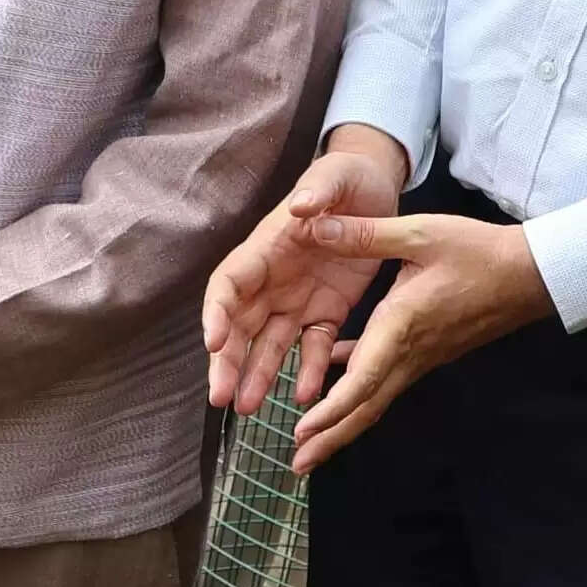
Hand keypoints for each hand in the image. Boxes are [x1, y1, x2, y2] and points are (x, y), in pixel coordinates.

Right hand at [202, 128, 406, 414]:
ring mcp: (297, 299)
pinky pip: (314, 348)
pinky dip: (310, 371)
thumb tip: (300, 206)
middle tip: (220, 397)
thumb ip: (317, 190)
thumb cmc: (346, 178)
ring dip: (257, 375)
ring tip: (249, 409)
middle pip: (239, 325)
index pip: (229, 284)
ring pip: (270, 345)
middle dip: (227, 361)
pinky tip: (306, 397)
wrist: (375, 190)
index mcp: (266, 248)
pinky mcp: (326, 312)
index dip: (216, 313)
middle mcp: (273, 280)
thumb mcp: (333, 176)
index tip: (212, 342)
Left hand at [286, 212, 554, 475]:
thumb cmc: (477, 252)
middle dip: (330, 439)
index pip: (365, 379)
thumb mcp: (419, 232)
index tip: (303, 430)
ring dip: (342, 423)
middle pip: (367, 407)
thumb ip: (365, 234)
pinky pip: (386, 378)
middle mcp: (409, 352)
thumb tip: (312, 226)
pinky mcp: (427, 351)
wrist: (529, 274)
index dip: (333, 409)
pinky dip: (357, 386)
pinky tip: (332, 373)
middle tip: (297, 466)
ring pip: (376, 399)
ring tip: (310, 444)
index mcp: (402, 325)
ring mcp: (420, 357)